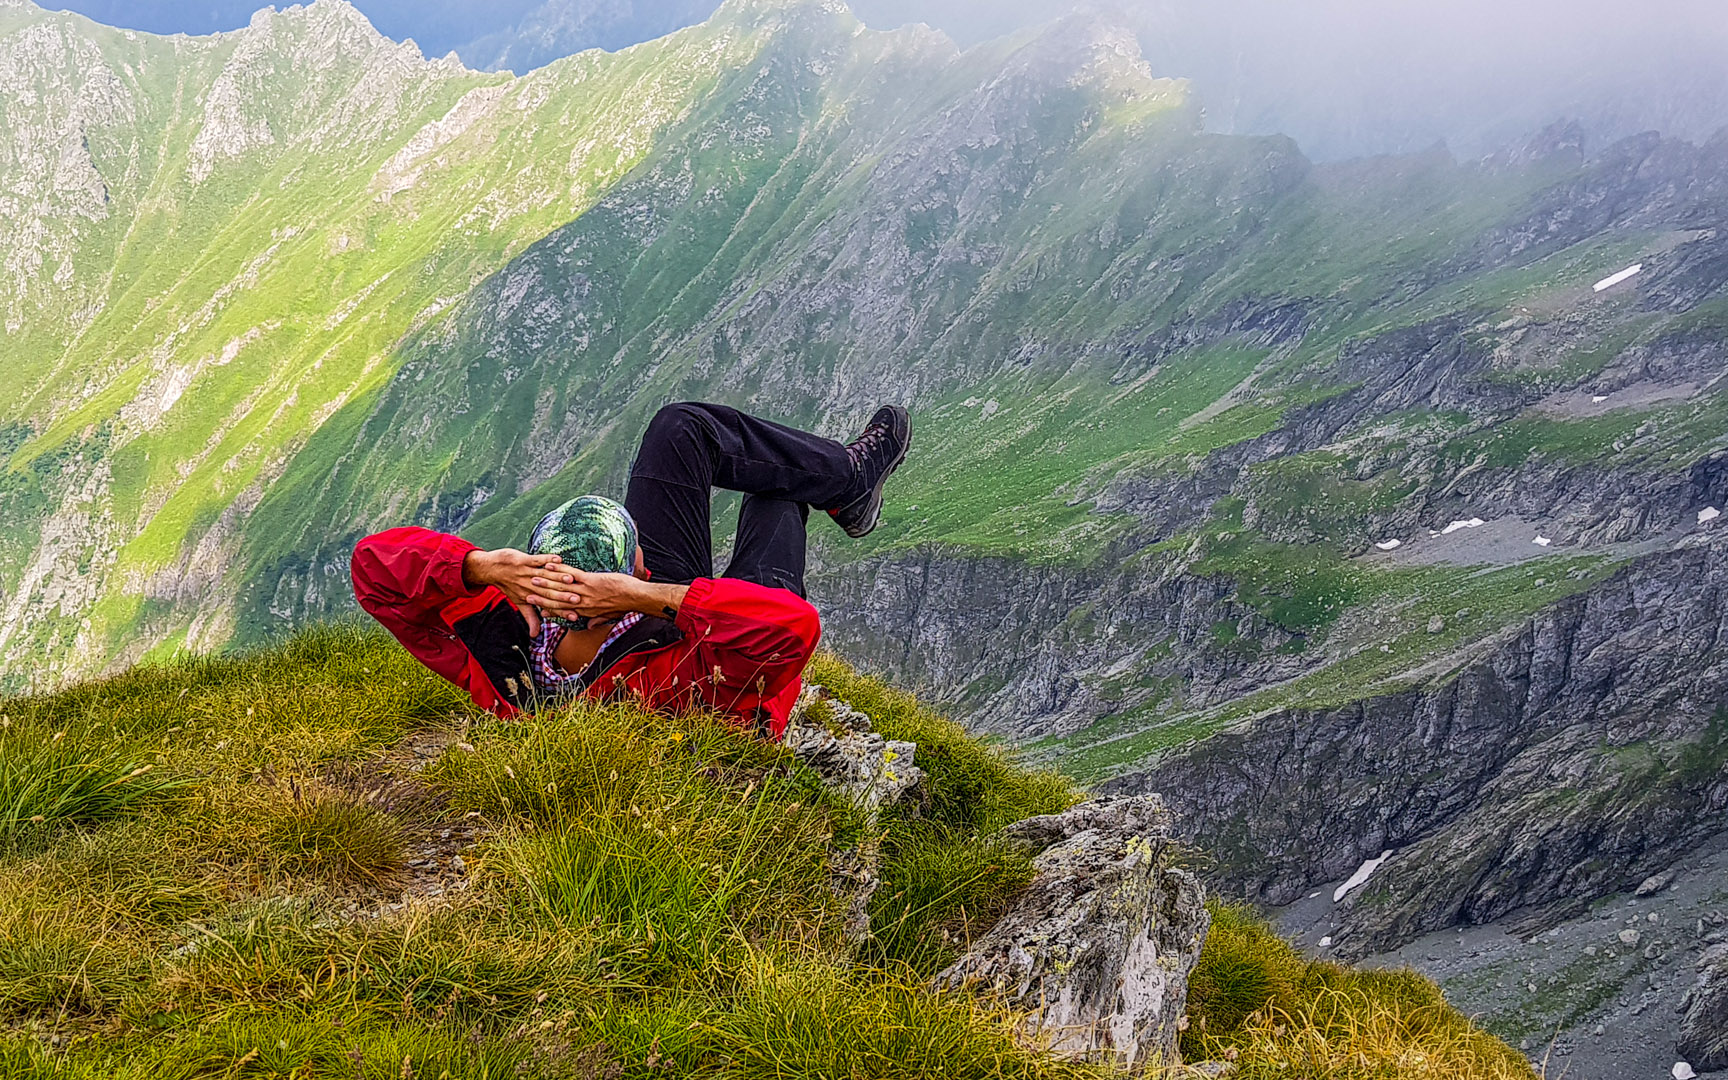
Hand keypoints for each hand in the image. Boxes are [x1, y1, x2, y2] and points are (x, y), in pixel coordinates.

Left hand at [463, 548, 573, 636]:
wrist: (492, 569)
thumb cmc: (508, 585)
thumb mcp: (519, 602)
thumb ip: (530, 617)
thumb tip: (535, 634)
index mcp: (529, 597)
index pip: (548, 605)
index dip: (562, 611)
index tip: (575, 616)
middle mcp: (527, 586)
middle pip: (548, 592)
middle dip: (564, 596)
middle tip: (578, 599)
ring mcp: (525, 573)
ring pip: (544, 576)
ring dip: (558, 577)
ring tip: (571, 580)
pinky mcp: (522, 561)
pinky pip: (536, 560)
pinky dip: (547, 559)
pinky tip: (558, 559)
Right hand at [526, 570, 687, 623]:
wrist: (636, 597)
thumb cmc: (624, 604)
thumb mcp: (609, 614)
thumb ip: (596, 618)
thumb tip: (589, 624)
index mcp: (586, 610)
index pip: (563, 610)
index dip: (549, 609)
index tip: (537, 609)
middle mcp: (583, 602)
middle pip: (558, 600)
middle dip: (541, 597)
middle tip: (527, 593)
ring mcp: (586, 591)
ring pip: (561, 588)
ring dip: (546, 582)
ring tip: (532, 578)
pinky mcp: (591, 581)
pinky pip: (572, 575)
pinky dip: (560, 570)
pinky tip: (550, 565)